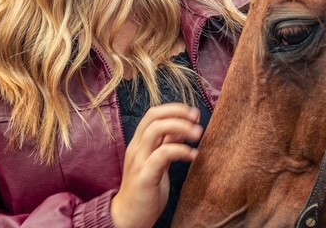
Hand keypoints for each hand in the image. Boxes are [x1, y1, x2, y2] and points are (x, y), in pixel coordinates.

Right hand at [110, 102, 202, 227]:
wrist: (128, 219)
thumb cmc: (145, 190)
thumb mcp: (156, 162)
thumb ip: (165, 144)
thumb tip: (182, 128)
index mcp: (139, 143)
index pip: (153, 114)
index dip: (174, 109)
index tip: (193, 113)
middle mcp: (137, 148)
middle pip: (154, 117)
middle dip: (178, 112)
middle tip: (197, 118)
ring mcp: (139, 161)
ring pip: (156, 130)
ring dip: (181, 127)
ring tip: (198, 134)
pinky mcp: (145, 176)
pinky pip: (163, 154)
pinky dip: (181, 150)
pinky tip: (193, 155)